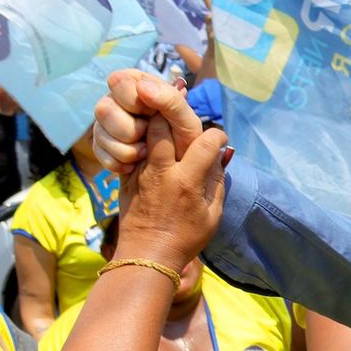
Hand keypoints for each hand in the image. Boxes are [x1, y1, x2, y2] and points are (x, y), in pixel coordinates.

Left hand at [102, 70, 229, 271]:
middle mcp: (164, 171)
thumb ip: (217, 181)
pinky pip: (132, 143)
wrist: (146, 255)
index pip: (207, 142)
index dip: (217, 136)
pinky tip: (147, 123)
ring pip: (147, 129)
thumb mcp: (212, 215)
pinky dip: (140, 131)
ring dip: (156, 113)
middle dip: (177, 106)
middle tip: (181, 94)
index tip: (219, 140)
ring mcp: (142, 170)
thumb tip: (223, 153)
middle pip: (169, 124)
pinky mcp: (127, 174)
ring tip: (161, 102)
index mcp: (188, 182)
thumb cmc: (185, 238)